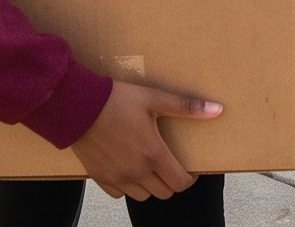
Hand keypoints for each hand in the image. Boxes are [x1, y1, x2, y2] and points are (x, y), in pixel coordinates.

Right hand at [70, 79, 219, 199]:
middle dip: (170, 181)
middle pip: (164, 192)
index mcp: (153, 154)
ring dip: (149, 185)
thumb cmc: (116, 100)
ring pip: (142, 196)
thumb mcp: (154, 98)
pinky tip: (127, 168)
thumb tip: (217, 110)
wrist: (77, 106)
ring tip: (149, 166)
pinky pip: (119, 193)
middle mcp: (136, 172)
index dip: (189, 178)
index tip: (189, 169)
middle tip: (169, 165)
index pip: (180, 183)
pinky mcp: (99, 178)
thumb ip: (187, 107)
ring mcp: (117, 178)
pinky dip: (127, 186)